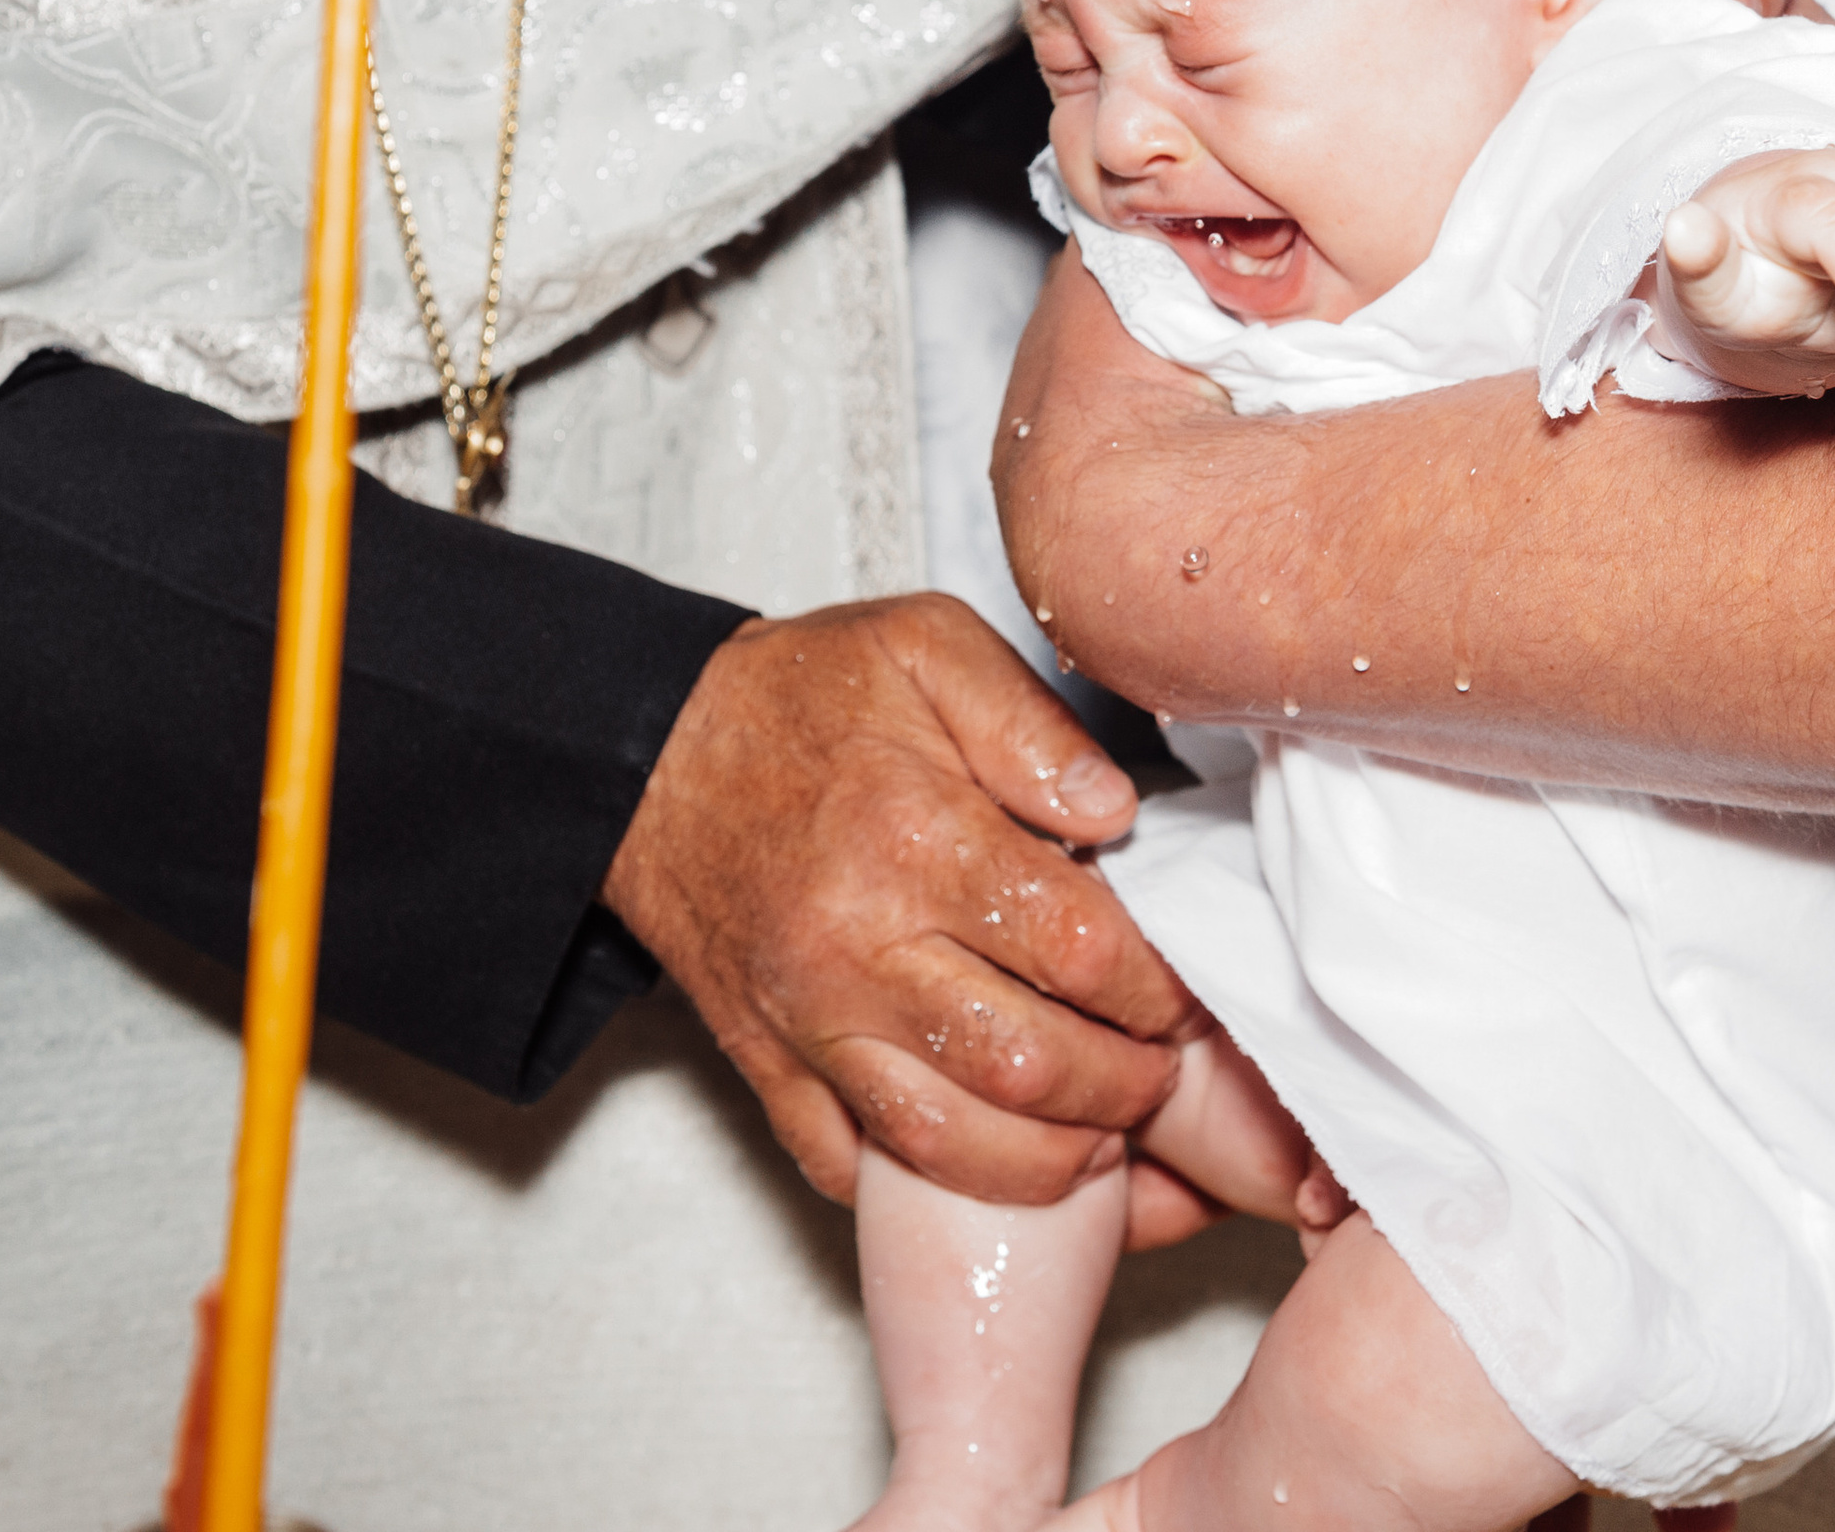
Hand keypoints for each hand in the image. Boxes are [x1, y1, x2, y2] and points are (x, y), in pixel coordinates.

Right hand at [600, 595, 1197, 1209]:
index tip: (1183, 990)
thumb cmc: (801, 696)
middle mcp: (857, 948)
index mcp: (913, 838)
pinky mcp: (764, 1068)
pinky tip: (996, 1162)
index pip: (1077, 950)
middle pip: (1028, 1066)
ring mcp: (805, 1024)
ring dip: (1051, 1160)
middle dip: (1125, 1086)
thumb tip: (1115, 812)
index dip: (1156, 987)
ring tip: (1103, 1131)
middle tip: (1161, 1069)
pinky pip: (852, 1167)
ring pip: (950, 1143)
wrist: (651, 752)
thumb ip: (1030, 723)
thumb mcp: (925, 645)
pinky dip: (933, 1189)